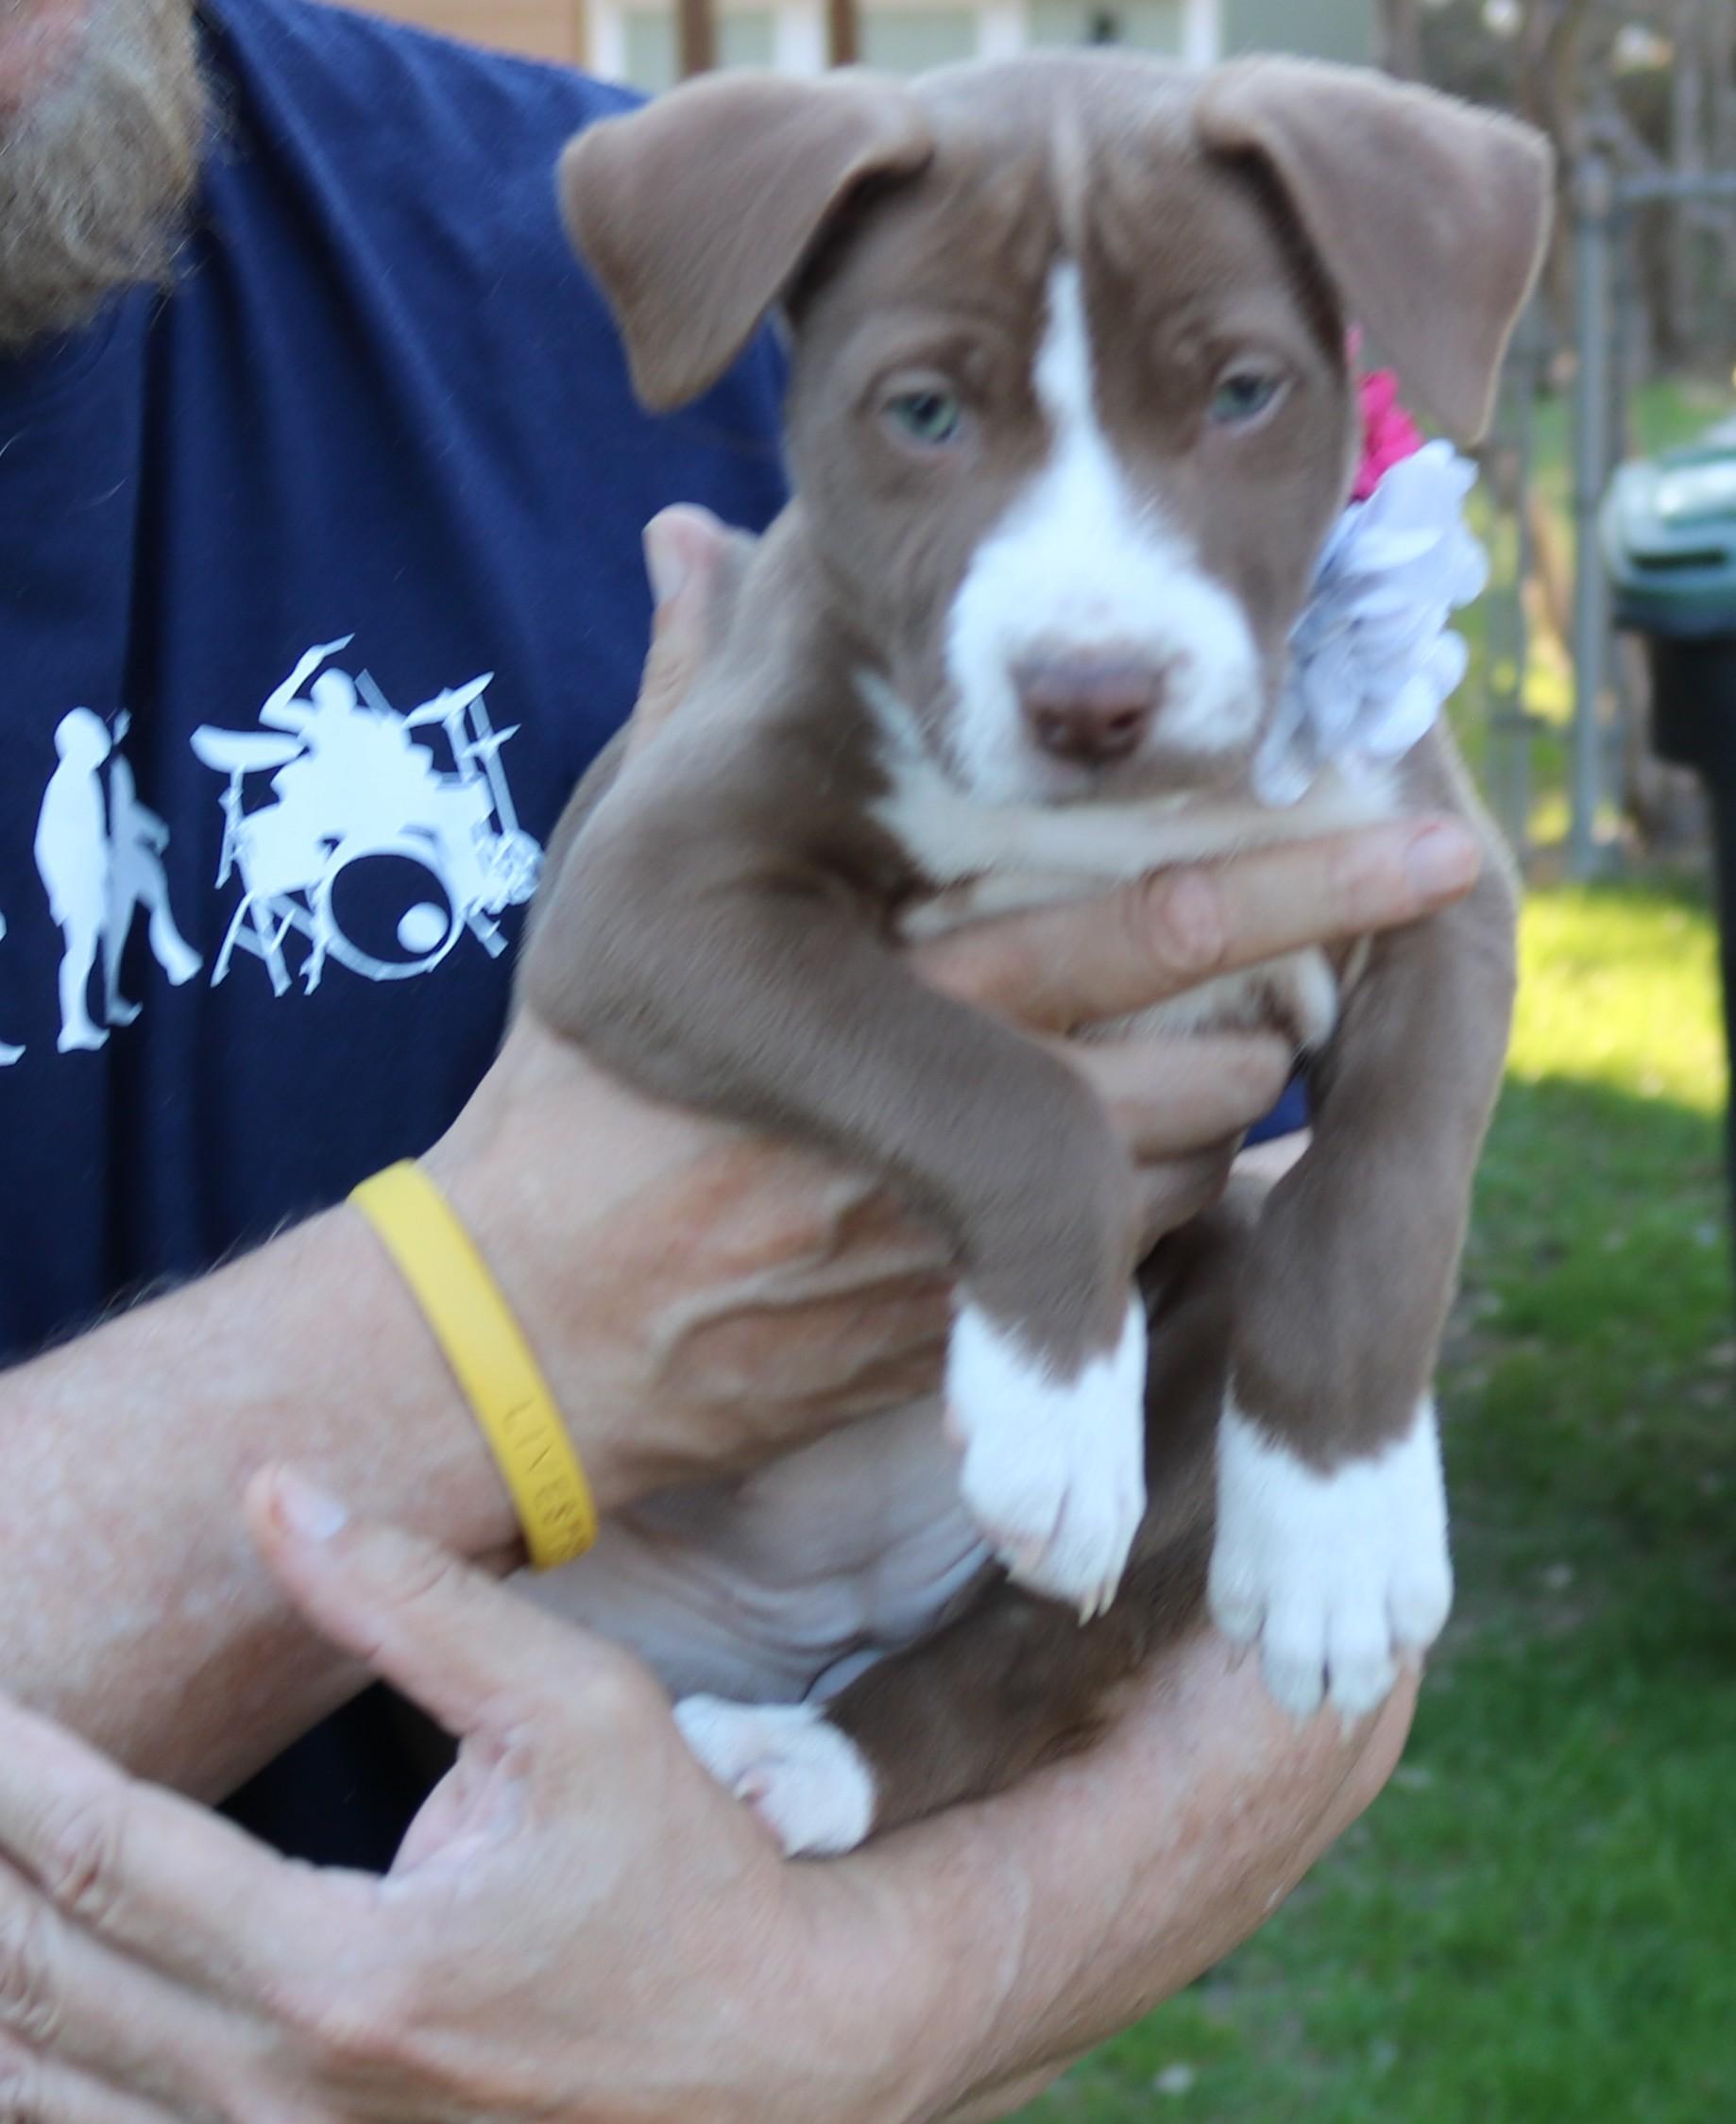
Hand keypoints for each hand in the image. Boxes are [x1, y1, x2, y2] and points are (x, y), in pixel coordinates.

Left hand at [0, 1476, 1412, 2122]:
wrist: (776, 2059)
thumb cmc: (681, 1869)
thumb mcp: (579, 1706)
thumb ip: (415, 1604)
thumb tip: (274, 1492)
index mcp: (349, 1969)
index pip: (111, 1855)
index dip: (15, 1768)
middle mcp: (289, 2096)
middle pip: (43, 1979)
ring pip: (44, 2093)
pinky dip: (39, 2075)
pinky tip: (22, 2009)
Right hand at [428, 506, 1482, 1510]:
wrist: (521, 1329)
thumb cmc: (576, 1091)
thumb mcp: (615, 877)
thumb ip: (683, 703)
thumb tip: (684, 537)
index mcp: (881, 976)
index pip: (1137, 919)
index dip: (1299, 882)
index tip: (1422, 840)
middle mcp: (944, 1113)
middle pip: (1208, 1055)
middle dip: (1284, 1007)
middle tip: (1329, 956)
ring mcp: (970, 1244)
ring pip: (1188, 1172)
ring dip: (1211, 1113)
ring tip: (1189, 1053)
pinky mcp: (968, 1340)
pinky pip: (1122, 1274)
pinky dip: (1146, 1217)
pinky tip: (1110, 1170)